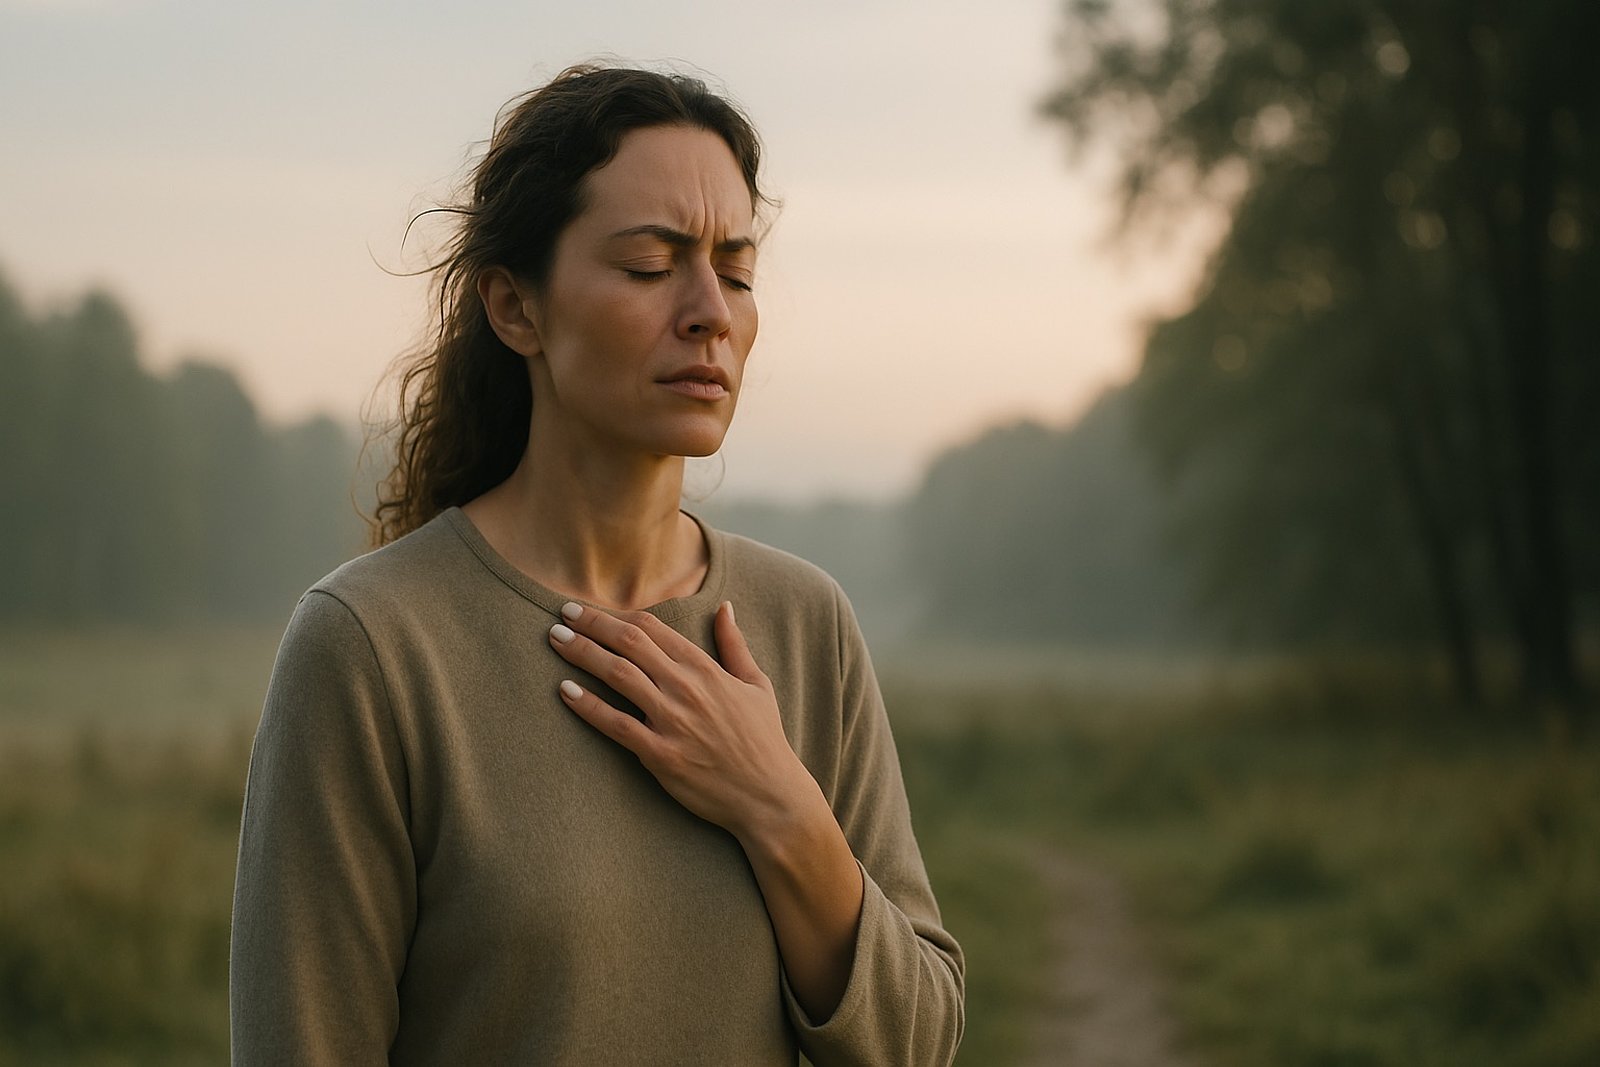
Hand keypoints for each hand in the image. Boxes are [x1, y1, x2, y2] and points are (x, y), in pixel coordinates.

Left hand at [548, 600, 811, 840]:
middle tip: (563, 614)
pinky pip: (616, 725)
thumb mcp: (757, 685)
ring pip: (618, 675)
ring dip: (583, 653)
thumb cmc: (764, 741)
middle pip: (630, 643)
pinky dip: (588, 706)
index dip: (618, 615)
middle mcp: (686, 688)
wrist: (770, 796)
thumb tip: (725, 608)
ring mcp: (672, 720)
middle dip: (592, 624)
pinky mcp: (660, 754)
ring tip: (556, 640)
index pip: (653, 628)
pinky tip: (565, 691)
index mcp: (706, 669)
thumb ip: (735, 645)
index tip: (591, 609)